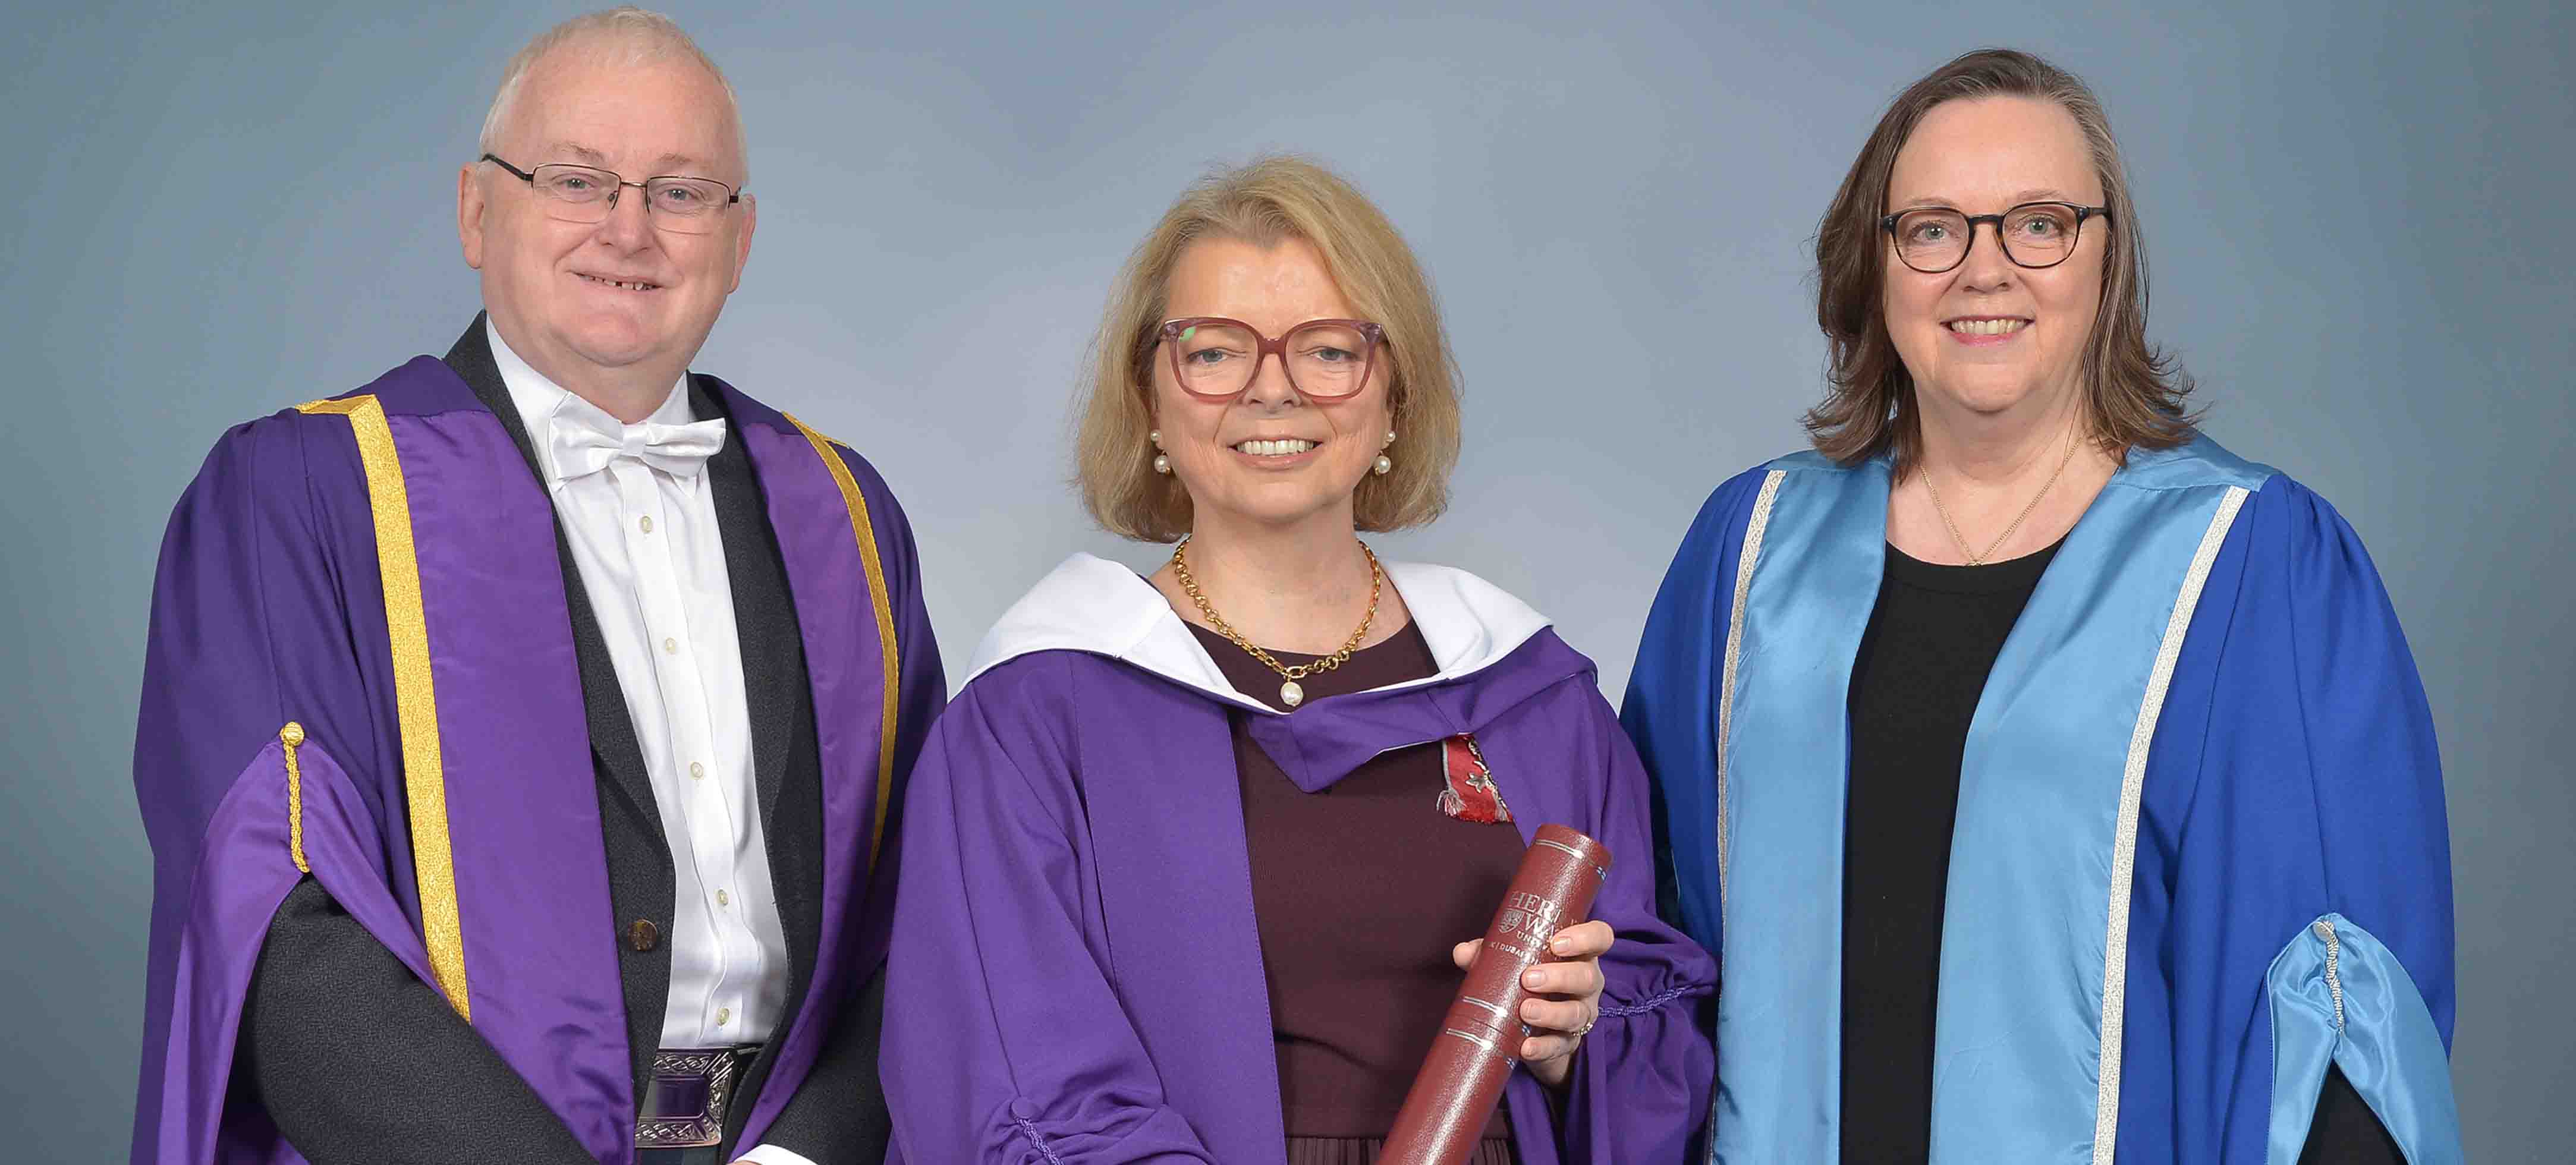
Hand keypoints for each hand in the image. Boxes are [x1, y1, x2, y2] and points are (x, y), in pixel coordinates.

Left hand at [1450, 919, 1612, 1090]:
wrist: (1534, 1030)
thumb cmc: (1526, 981)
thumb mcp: (1511, 962)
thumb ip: (1490, 953)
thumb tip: (1463, 952)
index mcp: (1578, 955)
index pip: (1599, 937)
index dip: (1585, 937)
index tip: (1556, 943)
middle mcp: (1587, 984)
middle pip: (1587, 977)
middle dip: (1559, 976)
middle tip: (1528, 978)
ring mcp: (1581, 1014)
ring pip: (1576, 1013)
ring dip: (1550, 1012)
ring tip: (1525, 1010)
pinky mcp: (1568, 1044)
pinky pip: (1560, 1046)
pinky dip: (1542, 1047)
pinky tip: (1525, 1047)